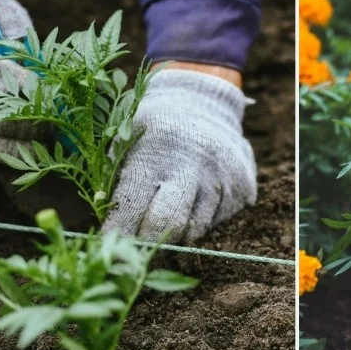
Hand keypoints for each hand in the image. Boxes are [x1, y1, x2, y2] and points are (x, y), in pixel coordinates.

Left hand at [102, 68, 256, 242]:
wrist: (203, 101)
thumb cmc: (153, 127)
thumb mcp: (126, 140)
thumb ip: (115, 182)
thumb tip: (110, 233)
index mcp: (156, 151)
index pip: (132, 204)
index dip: (118, 231)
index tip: (108, 246)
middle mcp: (192, 164)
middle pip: (168, 223)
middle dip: (148, 241)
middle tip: (137, 248)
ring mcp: (222, 177)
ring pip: (194, 229)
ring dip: (175, 230)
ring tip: (165, 213)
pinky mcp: (242, 188)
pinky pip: (215, 222)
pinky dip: (199, 219)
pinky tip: (192, 199)